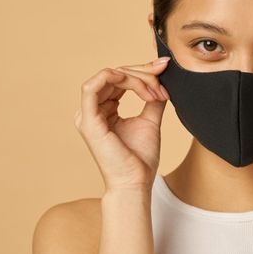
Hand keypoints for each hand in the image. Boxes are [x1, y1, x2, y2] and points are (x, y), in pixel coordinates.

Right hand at [74, 56, 170, 191]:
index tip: (164, 71)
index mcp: (105, 110)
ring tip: (153, 92)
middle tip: (161, 79)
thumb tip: (162, 81)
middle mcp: (93, 110)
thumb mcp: (150, 121)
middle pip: (115, 75)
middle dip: (142, 73)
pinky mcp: (87, 121)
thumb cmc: (140, 158)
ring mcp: (88, 114)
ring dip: (134, 78)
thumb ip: (152, 100)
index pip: (121, 79)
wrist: (136, 182)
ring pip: (108, 77)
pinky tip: (132, 81)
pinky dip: (112, 77)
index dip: (143, 72)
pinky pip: (91, 87)